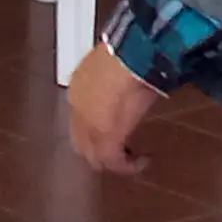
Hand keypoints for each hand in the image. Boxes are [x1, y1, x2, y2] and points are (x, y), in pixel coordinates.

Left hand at [65, 41, 163, 175]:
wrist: (128, 59)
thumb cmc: (127, 55)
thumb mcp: (117, 68)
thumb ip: (118, 79)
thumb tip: (133, 79)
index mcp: (78, 89)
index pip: (80, 118)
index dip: (96, 128)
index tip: (117, 128)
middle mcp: (77, 110)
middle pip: (82, 142)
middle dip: (99, 151)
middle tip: (123, 152)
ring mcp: (88, 127)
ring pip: (94, 156)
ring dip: (113, 160)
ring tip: (133, 159)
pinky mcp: (105, 140)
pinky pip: (114, 162)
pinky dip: (128, 166)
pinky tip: (144, 160)